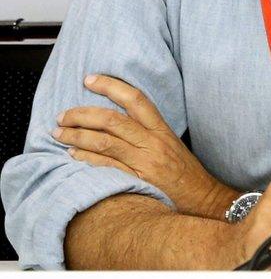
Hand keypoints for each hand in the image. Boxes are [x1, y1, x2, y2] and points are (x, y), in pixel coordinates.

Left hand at [54, 74, 234, 218]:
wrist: (203, 198)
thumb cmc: (185, 172)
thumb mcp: (171, 144)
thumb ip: (148, 131)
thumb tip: (118, 120)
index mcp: (161, 129)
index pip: (135, 98)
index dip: (110, 86)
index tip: (89, 79)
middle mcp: (152, 142)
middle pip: (112, 120)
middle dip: (82, 114)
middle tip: (63, 115)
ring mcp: (144, 162)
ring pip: (104, 142)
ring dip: (76, 136)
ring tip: (59, 133)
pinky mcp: (137, 181)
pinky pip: (106, 166)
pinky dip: (86, 158)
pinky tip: (72, 154)